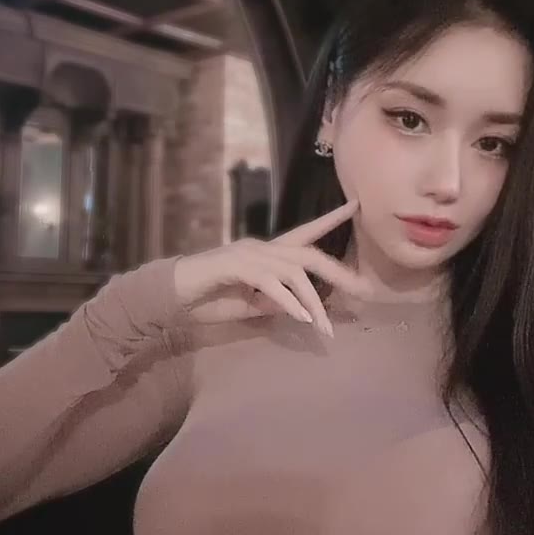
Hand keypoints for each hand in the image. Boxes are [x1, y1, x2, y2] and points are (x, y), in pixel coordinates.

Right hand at [173, 199, 368, 337]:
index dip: (331, 219)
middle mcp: (262, 248)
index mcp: (267, 254)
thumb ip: (275, 302)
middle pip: (309, 254)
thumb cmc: (209, 298)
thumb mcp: (250, 304)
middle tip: (362, 291)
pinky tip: (299, 317)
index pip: (306, 233)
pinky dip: (288, 301)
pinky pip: (270, 283)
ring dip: (311, 301)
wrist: (171, 295)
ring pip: (293, 272)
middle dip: (338, 272)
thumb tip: (302, 307)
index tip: (355, 206)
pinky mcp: (235, 267)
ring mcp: (248, 255)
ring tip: (323, 327)